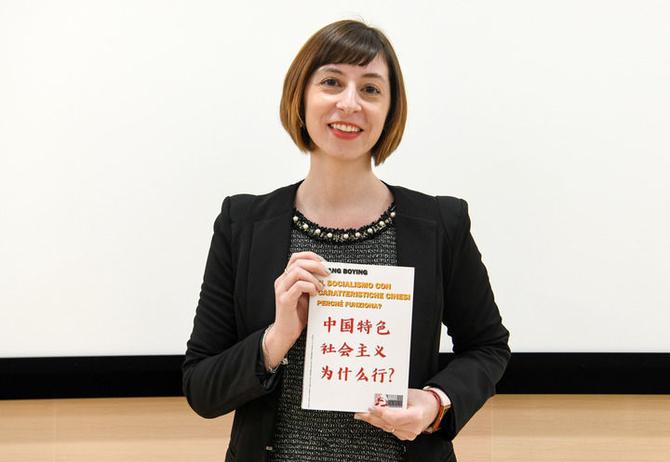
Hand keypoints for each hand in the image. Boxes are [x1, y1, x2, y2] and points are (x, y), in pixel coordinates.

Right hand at [263, 252, 329, 368]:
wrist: (286, 333)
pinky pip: (298, 286)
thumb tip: (328, 275)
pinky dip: (310, 286)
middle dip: (316, 264)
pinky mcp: (284, 300)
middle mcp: (282, 281)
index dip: (312, 257)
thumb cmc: (297, 316)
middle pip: (298, 261)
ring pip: (297, 271)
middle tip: (327, 273)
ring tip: (321, 286)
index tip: (325, 264)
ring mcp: (282, 290)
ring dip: (313, 277)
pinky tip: (315, 293)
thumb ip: (313, 284)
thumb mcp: (307, 296)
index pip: (297, 257)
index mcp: (287, 278)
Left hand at [353, 388, 439, 440]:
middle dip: (372, 417)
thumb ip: (394, 397)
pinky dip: (380, 423)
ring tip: (361, 415)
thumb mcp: (409, 393)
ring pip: (386, 428)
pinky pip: (389, 430)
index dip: (381, 413)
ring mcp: (409, 434)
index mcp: (416, 416)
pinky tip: (372, 419)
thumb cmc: (422, 399)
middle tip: (359, 412)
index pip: (394, 418)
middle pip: (388, 424)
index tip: (371, 407)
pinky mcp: (405, 436)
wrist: (433, 408)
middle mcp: (413, 428)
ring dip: (373, 421)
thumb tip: (378, 397)